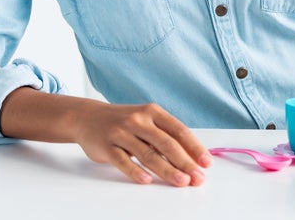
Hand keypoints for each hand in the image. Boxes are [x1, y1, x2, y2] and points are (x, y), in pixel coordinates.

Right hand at [73, 102, 210, 185]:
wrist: (88, 117)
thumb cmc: (124, 122)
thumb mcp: (146, 120)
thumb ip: (165, 135)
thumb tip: (191, 157)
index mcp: (153, 112)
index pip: (179, 130)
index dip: (194, 147)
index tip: (206, 163)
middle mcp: (139, 120)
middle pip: (167, 143)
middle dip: (185, 162)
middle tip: (197, 178)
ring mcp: (121, 132)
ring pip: (148, 154)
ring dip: (167, 170)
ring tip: (180, 182)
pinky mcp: (106, 146)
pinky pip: (123, 161)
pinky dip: (136, 171)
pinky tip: (147, 180)